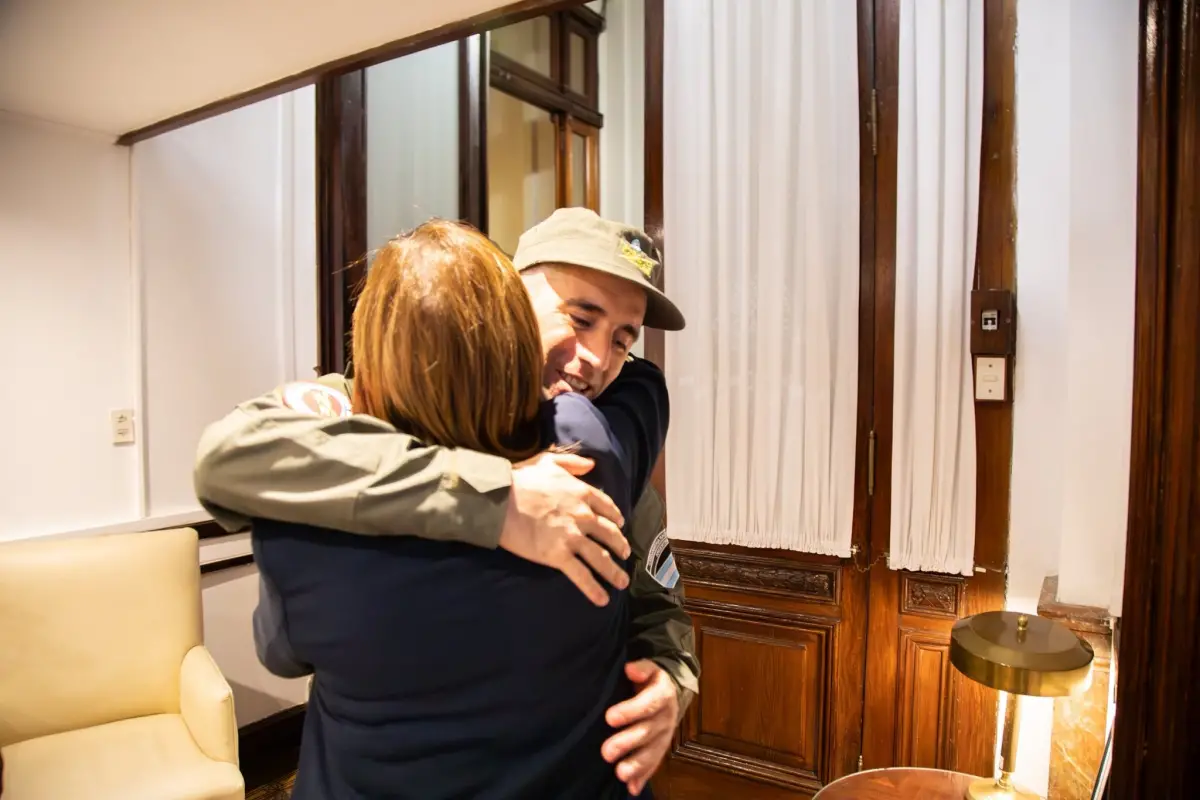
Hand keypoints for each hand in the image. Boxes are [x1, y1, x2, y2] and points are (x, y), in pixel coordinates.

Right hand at [500, 452, 629, 605]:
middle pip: (609, 534)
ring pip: (601, 558)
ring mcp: (572, 537)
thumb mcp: (548, 461)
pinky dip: (593, 589)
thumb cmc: (520, 480)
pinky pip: (581, 575)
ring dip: (614, 572)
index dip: (615, 518)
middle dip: (620, 545)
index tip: (620, 525)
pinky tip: (602, 600)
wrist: (500, 500)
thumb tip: (591, 464)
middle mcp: (583, 516)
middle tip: (624, 554)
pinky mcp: (558, 556)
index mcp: (582, 493)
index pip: (607, 508)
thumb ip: (572, 462)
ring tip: (622, 582)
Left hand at [602, 660, 677, 794]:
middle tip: (606, 752)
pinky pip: (653, 764)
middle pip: (646, 732)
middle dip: (627, 743)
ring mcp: (664, 737)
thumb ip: (641, 668)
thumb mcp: (650, 668)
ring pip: (651, 752)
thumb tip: (630, 669)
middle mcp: (665, 718)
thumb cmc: (651, 680)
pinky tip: (632, 788)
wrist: (672, 693)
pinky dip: (643, 777)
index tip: (609, 718)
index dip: (630, 711)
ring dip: (636, 765)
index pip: (647, 704)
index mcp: (663, 696)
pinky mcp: (660, 749)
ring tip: (620, 773)